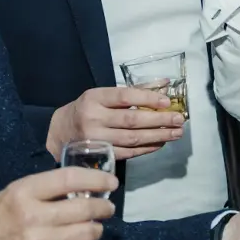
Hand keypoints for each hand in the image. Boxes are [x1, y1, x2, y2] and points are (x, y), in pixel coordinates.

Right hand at [0, 168, 116, 239]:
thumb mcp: (11, 196)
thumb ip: (43, 191)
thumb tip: (80, 188)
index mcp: (24, 193)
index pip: (69, 179)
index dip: (96, 178)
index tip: (110, 182)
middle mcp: (34, 217)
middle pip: (85, 208)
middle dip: (103, 207)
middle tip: (107, 208)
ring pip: (87, 233)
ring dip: (96, 230)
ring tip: (93, 228)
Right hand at [47, 86, 182, 160]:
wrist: (60, 131)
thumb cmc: (88, 109)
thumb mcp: (104, 95)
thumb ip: (134, 90)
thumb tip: (165, 84)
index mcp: (94, 98)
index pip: (125, 96)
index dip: (147, 99)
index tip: (167, 102)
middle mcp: (93, 118)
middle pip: (131, 120)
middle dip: (159, 121)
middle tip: (179, 120)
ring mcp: (96, 139)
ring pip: (132, 139)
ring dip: (157, 136)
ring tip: (176, 133)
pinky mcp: (99, 155)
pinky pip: (128, 153)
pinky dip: (146, 149)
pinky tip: (160, 143)